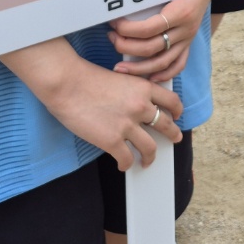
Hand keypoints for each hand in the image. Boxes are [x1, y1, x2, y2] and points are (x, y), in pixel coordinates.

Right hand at [41, 58, 183, 170]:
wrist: (67, 84)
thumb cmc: (85, 78)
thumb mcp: (120, 77)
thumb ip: (132, 91)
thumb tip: (137, 106)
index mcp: (143, 88)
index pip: (172, 100)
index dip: (177, 111)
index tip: (176, 116)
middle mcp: (141, 106)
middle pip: (166, 125)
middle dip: (173, 134)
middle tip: (175, 139)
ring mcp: (128, 125)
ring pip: (150, 147)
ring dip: (151, 156)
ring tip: (148, 161)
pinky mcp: (112, 141)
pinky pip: (127, 158)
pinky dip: (127, 165)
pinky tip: (124, 165)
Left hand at [109, 0, 214, 82]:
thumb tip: (121, 3)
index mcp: (180, 13)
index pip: (148, 28)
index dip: (127, 29)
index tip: (113, 23)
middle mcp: (185, 30)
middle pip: (151, 48)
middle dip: (125, 46)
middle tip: (111, 38)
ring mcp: (188, 39)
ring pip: (162, 62)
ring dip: (137, 68)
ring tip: (119, 67)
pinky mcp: (189, 44)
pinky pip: (178, 65)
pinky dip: (163, 74)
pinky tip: (149, 78)